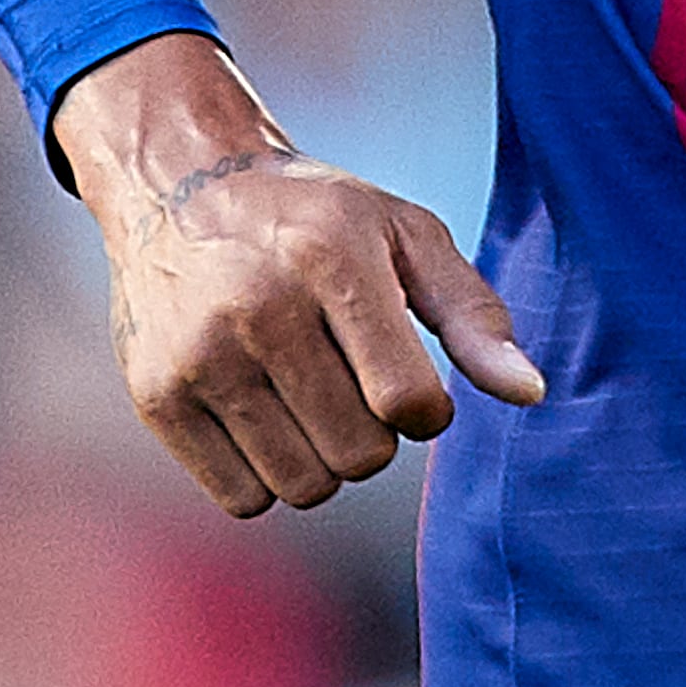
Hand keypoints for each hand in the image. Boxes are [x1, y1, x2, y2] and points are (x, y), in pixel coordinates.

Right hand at [52, 31, 543, 517]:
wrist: (182, 187)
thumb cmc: (318, 218)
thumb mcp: (407, 234)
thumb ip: (472, 313)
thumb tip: (530, 393)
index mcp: (330, 257)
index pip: (405, 399)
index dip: (428, 412)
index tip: (414, 387)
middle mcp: (257, 307)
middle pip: (359, 455)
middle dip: (377, 435)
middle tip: (355, 383)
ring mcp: (198, 357)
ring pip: (304, 487)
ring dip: (326, 462)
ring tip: (313, 399)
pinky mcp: (155, 399)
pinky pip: (243, 500)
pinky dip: (270, 476)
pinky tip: (266, 416)